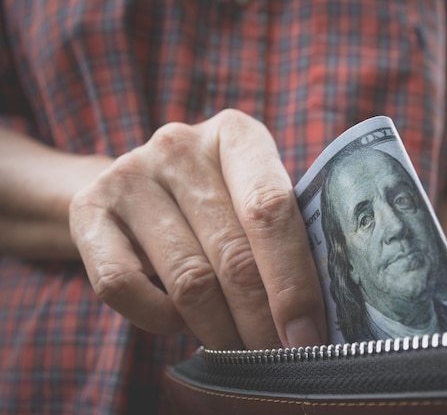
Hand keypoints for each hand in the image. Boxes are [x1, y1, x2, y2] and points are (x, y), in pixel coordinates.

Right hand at [69, 109, 326, 349]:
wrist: (138, 185)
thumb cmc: (216, 198)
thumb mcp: (253, 195)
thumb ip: (282, 234)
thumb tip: (311, 317)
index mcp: (236, 134)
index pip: (271, 210)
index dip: (293, 282)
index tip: (306, 336)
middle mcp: (180, 146)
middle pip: (232, 253)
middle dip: (261, 320)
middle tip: (279, 357)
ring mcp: (129, 174)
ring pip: (186, 278)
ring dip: (219, 330)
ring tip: (240, 351)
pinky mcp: (89, 209)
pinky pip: (122, 286)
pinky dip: (159, 319)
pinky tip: (181, 323)